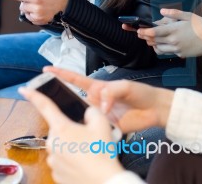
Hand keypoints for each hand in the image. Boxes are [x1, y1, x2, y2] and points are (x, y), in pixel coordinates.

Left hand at [18, 87, 123, 183]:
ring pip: (61, 145)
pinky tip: (84, 162)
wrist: (104, 181)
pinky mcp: (56, 173)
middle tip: (87, 135)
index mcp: (62, 128)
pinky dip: (71, 159)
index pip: (45, 107)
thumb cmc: (101, 151)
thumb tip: (86, 113)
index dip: (34, 95)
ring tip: (88, 151)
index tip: (24, 89)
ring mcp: (53, 160)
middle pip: (59, 129)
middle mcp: (53, 143)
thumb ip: (91, 111)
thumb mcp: (102, 122)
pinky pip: (62, 160)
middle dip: (71, 129)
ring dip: (71, 145)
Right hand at [43, 66, 173, 131]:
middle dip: (64, 99)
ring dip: (79, 117)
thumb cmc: (141, 93)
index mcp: (99, 87)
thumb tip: (101, 106)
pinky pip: (94, 129)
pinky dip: (91, 130)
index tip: (47, 69)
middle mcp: (96, 101)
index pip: (76, 80)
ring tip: (78, 116)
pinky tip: (89, 132)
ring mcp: (100, 115)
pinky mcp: (106, 128)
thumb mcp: (126, 86)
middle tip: (53, 97)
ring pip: (83, 116)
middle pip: (76, 99)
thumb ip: (111, 92)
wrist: (155, 109)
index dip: (61, 74)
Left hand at [137, 8, 201, 57]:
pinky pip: (166, 53)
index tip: (139, 30)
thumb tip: (161, 11)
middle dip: (145, 37)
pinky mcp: (180, 54)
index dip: (145, 32)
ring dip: (152, 44)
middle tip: (139, 33)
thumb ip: (174, 14)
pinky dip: (160, 49)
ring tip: (148, 39)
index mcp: (174, 30)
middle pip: (154, 41)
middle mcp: (174, 41)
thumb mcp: (188, 15)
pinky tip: (160, 45)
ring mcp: (176, 49)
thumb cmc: (201, 25)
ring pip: (158, 48)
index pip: (155, 32)